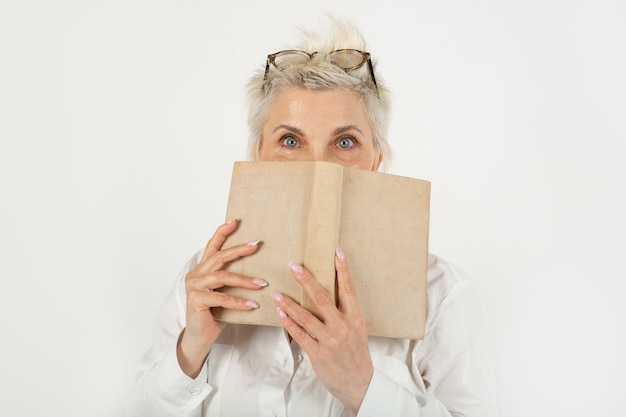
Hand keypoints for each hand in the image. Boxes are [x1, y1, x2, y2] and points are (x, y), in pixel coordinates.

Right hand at [177, 219, 266, 377]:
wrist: (200, 336)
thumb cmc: (214, 314)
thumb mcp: (225, 293)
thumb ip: (233, 281)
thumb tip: (261, 271)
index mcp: (202, 270)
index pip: (212, 246)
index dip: (222, 232)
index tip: (235, 221)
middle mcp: (196, 275)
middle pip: (219, 257)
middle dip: (238, 250)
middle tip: (256, 245)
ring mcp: (195, 287)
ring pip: (222, 277)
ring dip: (244, 280)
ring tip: (262, 284)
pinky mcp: (197, 301)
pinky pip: (222, 298)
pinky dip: (239, 302)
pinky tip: (253, 304)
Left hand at [271, 248, 372, 413]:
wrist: (360, 385)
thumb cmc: (357, 356)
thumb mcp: (357, 331)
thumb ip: (344, 314)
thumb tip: (329, 293)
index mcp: (356, 319)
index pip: (349, 290)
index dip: (343, 270)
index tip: (337, 252)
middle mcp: (343, 327)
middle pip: (323, 298)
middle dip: (307, 281)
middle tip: (294, 266)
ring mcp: (330, 341)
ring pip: (306, 317)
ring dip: (289, 303)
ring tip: (276, 293)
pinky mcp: (318, 354)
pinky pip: (299, 335)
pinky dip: (288, 322)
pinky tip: (280, 312)